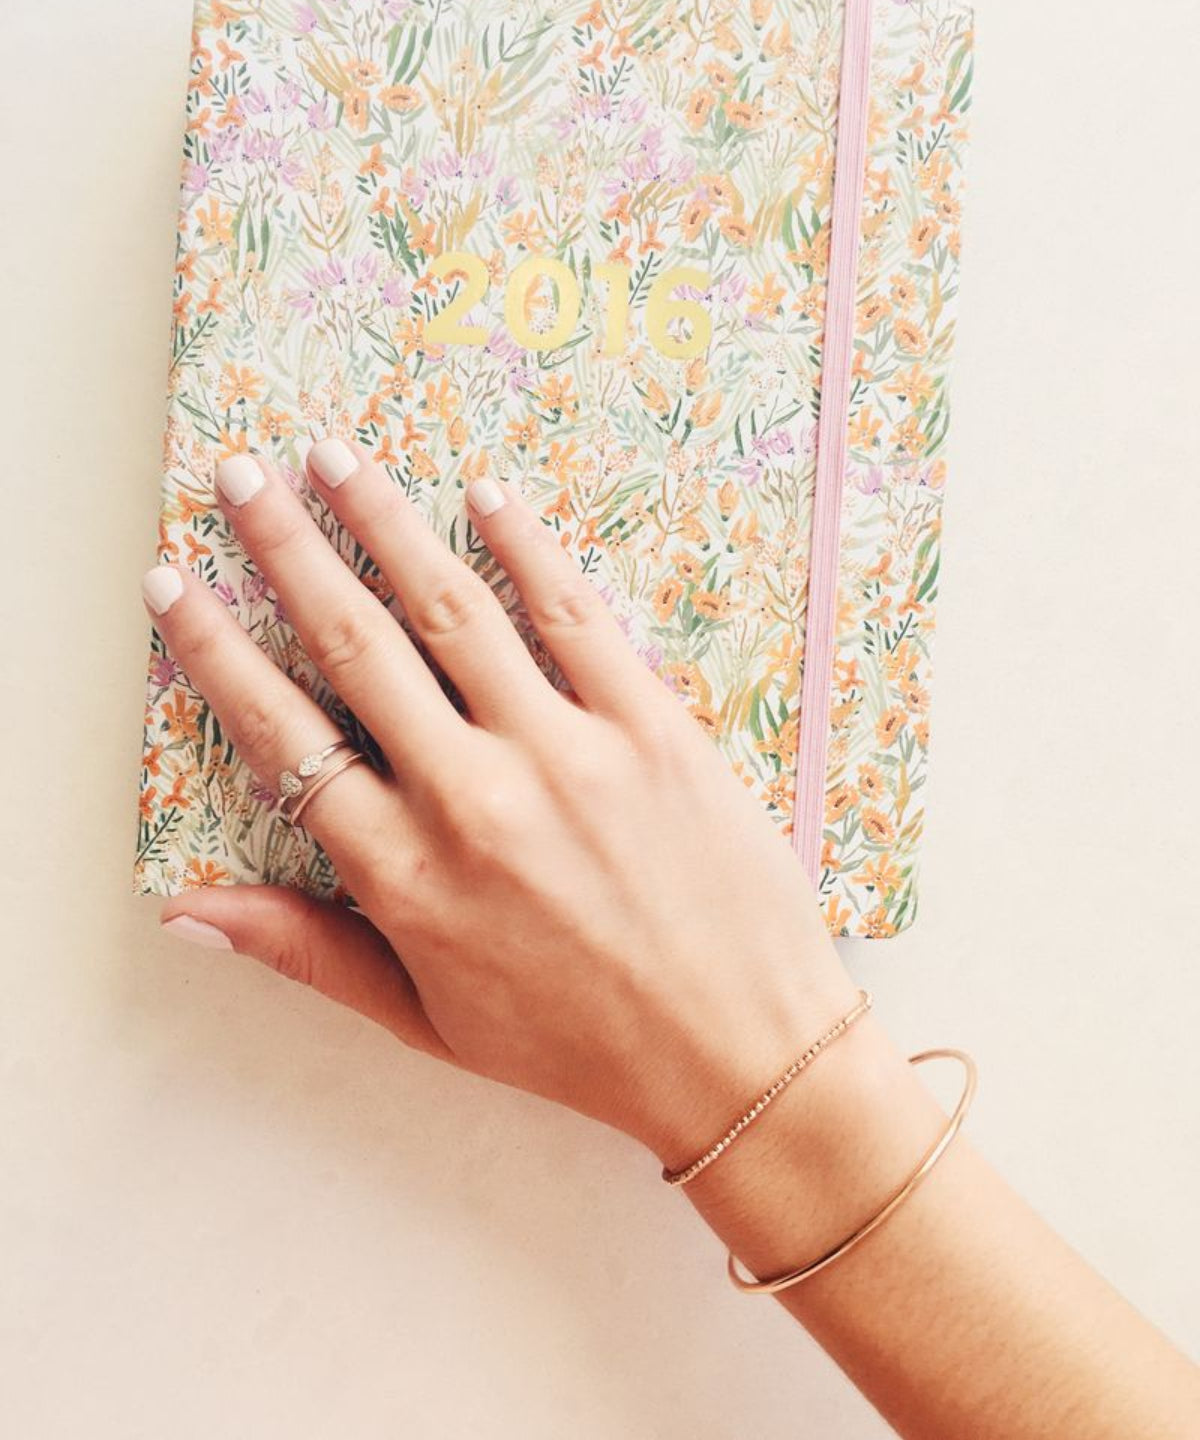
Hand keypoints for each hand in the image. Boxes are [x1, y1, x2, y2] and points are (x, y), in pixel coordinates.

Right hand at [142, 438, 857, 1165]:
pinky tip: (484, 495)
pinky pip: (575, 616)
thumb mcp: (427, 1021)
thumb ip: (306, 953)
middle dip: (286, 548)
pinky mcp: (653, 728)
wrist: (742, 1054)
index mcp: (409, 876)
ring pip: (453, 610)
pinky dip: (525, 547)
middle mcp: (475, 801)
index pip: (284, 736)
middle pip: (356, 645)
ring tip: (337, 459)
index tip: (174, 584)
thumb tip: (186, 908)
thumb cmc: (579, 1047)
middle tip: (242, 473)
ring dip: (386, 523)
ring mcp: (568, 755)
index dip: (216, 651)